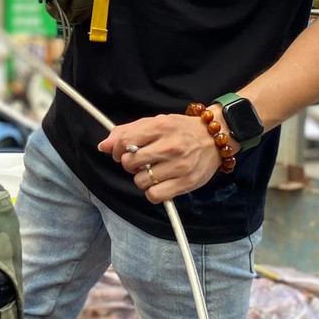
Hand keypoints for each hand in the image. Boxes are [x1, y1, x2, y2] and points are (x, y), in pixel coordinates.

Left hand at [97, 112, 224, 201]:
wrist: (215, 138)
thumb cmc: (182, 129)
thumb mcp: (156, 122)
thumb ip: (128, 131)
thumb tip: (103, 146)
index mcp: (160, 127)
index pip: (124, 141)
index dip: (116, 149)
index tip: (120, 152)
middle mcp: (169, 146)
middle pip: (130, 162)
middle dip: (129, 163)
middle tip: (139, 161)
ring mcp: (179, 166)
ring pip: (141, 181)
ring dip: (142, 178)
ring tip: (152, 171)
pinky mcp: (186, 183)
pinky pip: (155, 196)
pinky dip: (152, 192)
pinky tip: (158, 183)